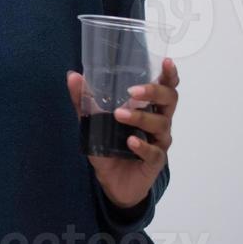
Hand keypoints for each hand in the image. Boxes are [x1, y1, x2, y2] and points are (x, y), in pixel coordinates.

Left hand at [66, 58, 179, 208]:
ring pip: (161, 124)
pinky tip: (131, 142)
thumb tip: (72, 75)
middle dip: (154, 91)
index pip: (165, 87)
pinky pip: (154, 152)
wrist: (112, 181)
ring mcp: (159, 141)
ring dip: (140, 116)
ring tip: (119, 114)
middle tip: (132, 91)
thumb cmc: (109, 144)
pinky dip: (142, 146)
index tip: (167, 62)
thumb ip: (83, 100)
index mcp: (149, 106)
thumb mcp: (92, 121)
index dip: (169, 75)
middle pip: (169, 100)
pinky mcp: (155, 161)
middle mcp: (159, 120)